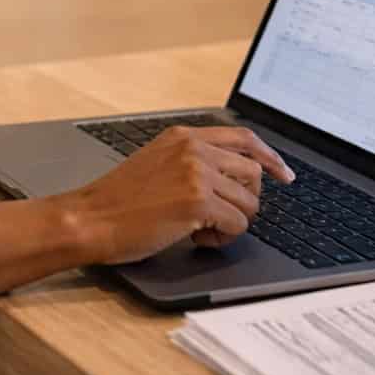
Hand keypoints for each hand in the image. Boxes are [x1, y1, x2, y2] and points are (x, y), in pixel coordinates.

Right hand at [63, 126, 294, 265]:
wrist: (90, 219)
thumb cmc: (117, 201)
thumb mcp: (157, 162)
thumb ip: (191, 160)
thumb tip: (231, 177)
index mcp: (184, 136)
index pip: (244, 138)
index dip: (270, 158)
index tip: (284, 174)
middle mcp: (194, 148)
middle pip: (253, 173)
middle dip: (246, 201)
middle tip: (221, 219)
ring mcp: (197, 173)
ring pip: (248, 203)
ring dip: (231, 224)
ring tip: (200, 230)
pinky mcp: (197, 201)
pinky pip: (237, 224)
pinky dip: (222, 238)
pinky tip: (195, 237)